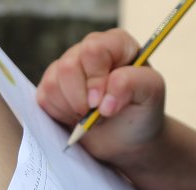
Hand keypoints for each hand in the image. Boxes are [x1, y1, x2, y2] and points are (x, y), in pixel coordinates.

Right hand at [37, 29, 167, 163]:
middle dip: (82, 98)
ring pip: (53, 82)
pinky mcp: (51, 86)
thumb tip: (105, 97)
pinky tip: (76, 117)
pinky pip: (43, 97)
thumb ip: (135, 83)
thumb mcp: (152, 94)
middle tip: (98, 114)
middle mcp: (89, 51)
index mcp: (116, 44)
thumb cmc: (141, 111)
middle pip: (69, 66)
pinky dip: (59, 113)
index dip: (96, 79)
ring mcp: (68, 67)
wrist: (127, 138)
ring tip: (90, 116)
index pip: (94, 49)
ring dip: (72, 108)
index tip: (103, 104)